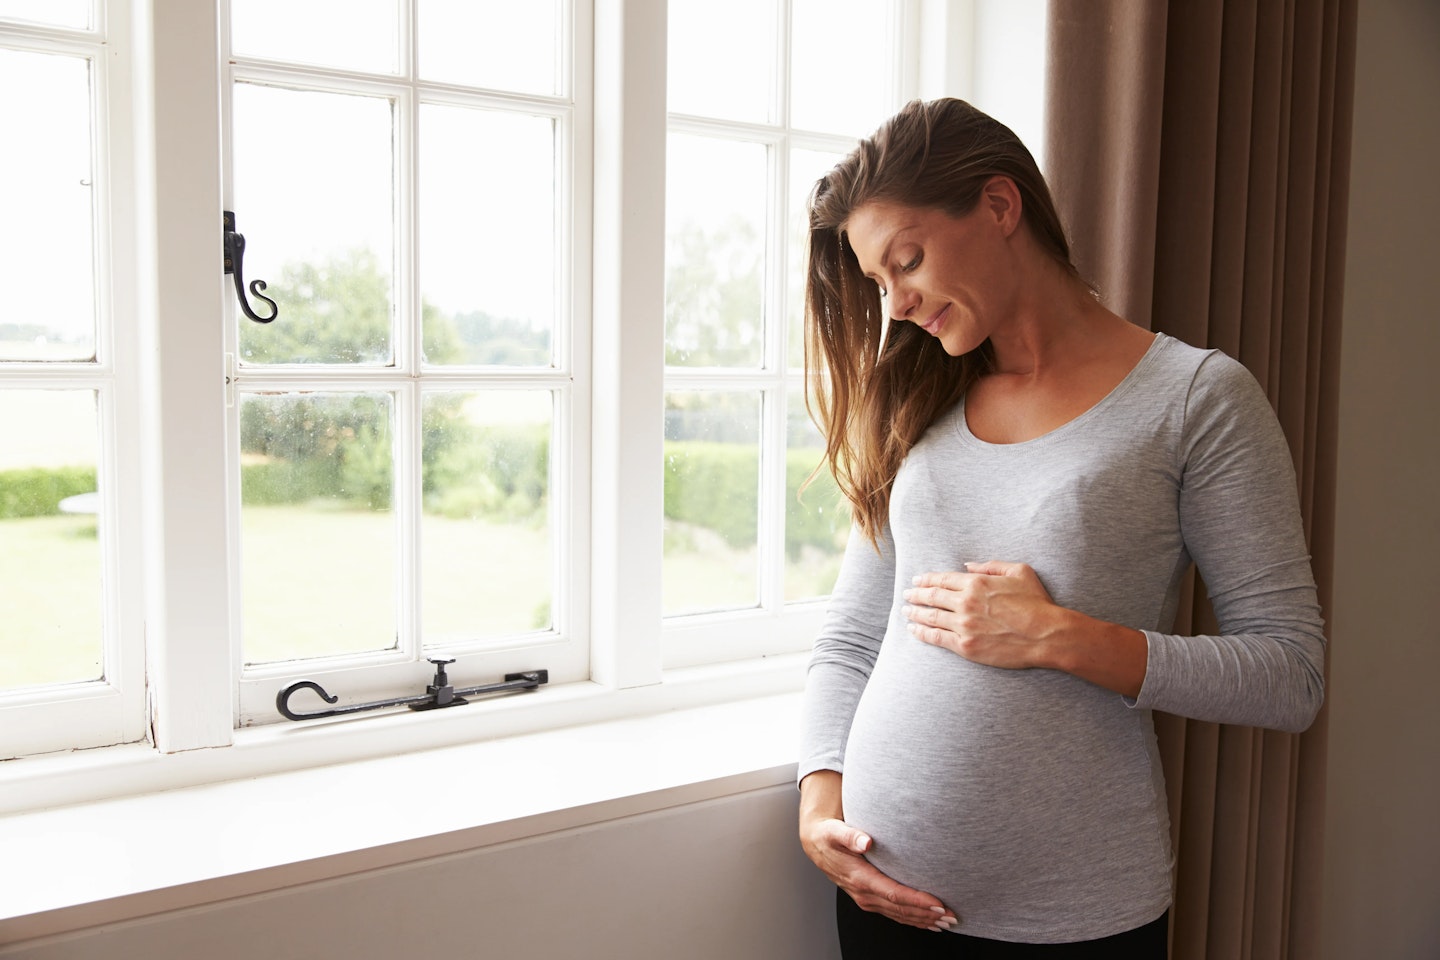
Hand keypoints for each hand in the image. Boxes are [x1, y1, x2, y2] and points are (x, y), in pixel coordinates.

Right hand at [798, 771, 957, 931]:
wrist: (816, 844)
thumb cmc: (828, 836)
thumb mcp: (834, 831)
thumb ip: (850, 835)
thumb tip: (866, 841)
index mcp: (859, 878)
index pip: (893, 894)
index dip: (917, 901)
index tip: (938, 903)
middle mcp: (864, 893)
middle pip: (901, 910)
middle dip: (927, 915)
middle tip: (951, 916)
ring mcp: (867, 899)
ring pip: (900, 916)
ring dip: (924, 920)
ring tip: (947, 923)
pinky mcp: (870, 899)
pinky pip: (895, 914)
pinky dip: (913, 920)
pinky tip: (929, 923)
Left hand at [904, 561, 1148, 695]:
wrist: (1047, 634)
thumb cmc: (1037, 602)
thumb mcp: (1019, 571)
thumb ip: (991, 565)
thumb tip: (968, 565)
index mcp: (976, 583)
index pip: (942, 579)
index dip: (926, 580)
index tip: (917, 580)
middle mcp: (965, 603)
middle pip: (931, 597)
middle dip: (915, 595)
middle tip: (906, 595)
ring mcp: (964, 626)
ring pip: (930, 617)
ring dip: (914, 613)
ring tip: (905, 611)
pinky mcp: (966, 646)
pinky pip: (937, 638)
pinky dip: (922, 633)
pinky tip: (914, 630)